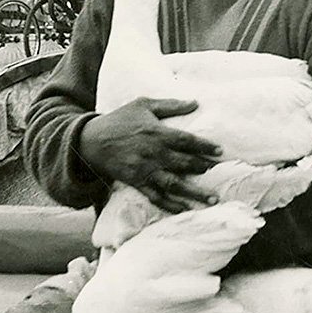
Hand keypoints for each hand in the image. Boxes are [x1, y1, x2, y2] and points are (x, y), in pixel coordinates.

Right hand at [79, 97, 221, 212]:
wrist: (90, 140)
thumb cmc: (120, 119)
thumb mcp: (143, 104)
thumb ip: (170, 105)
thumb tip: (196, 102)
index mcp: (157, 133)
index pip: (186, 141)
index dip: (204, 146)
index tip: (220, 151)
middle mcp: (154, 153)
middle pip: (184, 163)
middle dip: (203, 169)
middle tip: (220, 174)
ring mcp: (145, 170)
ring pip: (174, 184)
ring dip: (194, 192)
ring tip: (212, 199)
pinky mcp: (136, 182)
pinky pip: (155, 197)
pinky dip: (170, 205)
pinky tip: (184, 209)